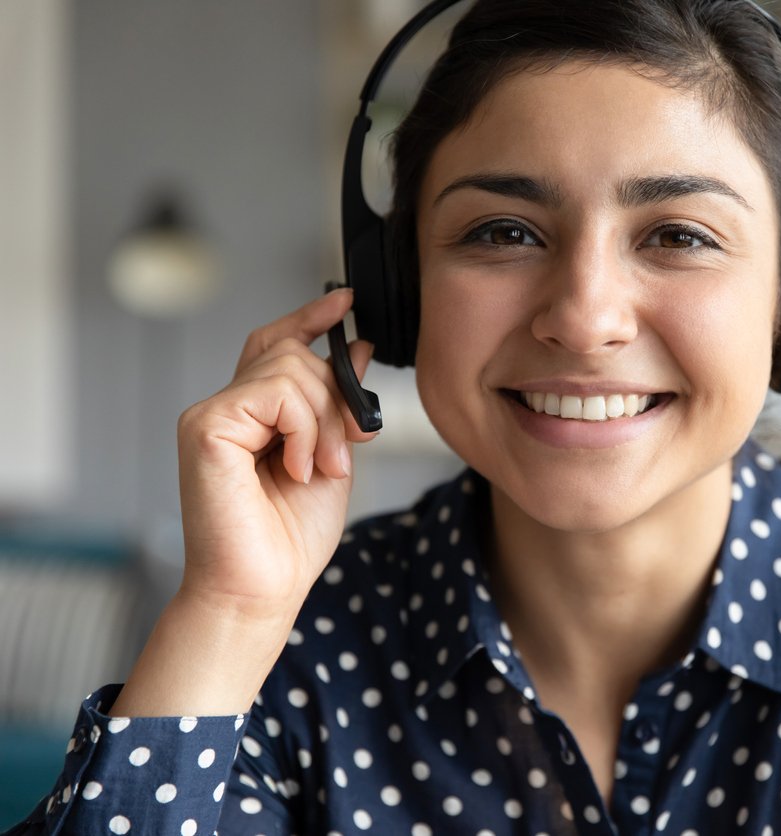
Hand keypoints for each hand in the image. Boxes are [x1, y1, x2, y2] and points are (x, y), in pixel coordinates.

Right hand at [175, 289, 375, 622]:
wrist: (262, 588)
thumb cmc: (290, 537)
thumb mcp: (332, 456)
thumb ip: (339, 405)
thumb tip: (357, 349)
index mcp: (253, 415)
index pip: (276, 344)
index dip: (309, 318)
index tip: (347, 301)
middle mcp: (226, 408)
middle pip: (294, 354)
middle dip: (337, 395)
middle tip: (349, 446)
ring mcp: (211, 415)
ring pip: (290, 370)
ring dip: (325, 422)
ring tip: (321, 469)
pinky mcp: (205, 426)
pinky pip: (273, 394)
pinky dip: (302, 429)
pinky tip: (298, 468)